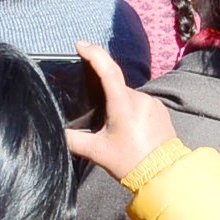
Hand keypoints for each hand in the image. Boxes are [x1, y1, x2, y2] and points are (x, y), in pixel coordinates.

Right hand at [64, 40, 176, 180]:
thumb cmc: (130, 162)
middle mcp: (140, 99)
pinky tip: (127, 129)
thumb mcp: (96, 152)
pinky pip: (140, 103)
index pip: (109, 71)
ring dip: (117, 105)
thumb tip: (56, 131)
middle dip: (103, 96)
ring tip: (114, 130)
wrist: (163, 174)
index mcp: (123, 105)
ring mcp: (152, 103)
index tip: (81, 45)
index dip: (94, 54)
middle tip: (97, 120)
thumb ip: (73, 140)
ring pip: (127, 96)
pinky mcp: (160, 110)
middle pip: (116, 87)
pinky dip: (130, 110)